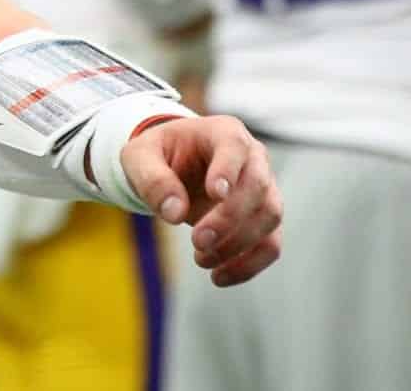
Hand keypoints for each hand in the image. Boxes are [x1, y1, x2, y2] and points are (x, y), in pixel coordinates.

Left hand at [120, 115, 281, 285]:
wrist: (173, 166)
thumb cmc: (157, 155)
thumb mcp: (139, 158)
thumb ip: (153, 180)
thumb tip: (174, 213)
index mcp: (224, 132)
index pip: (235, 148)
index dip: (228, 170)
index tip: (215, 194)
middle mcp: (253, 157)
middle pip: (257, 187)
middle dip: (229, 219)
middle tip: (197, 242)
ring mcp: (265, 187)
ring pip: (270, 217)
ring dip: (239, 244)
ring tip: (201, 259)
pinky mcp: (264, 218)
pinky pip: (271, 244)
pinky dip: (249, 265)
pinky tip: (219, 277)